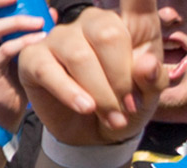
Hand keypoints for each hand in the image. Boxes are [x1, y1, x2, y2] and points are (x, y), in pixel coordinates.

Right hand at [16, 0, 163, 149]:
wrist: (93, 135)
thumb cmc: (125, 105)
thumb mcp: (149, 95)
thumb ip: (153, 79)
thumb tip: (145, 64)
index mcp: (129, 24)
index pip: (137, 0)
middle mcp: (92, 22)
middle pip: (108, 34)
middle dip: (121, 79)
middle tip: (129, 107)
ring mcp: (59, 37)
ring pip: (79, 56)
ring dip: (100, 93)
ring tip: (112, 118)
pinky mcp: (32, 57)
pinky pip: (49, 71)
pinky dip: (70, 93)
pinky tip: (85, 108)